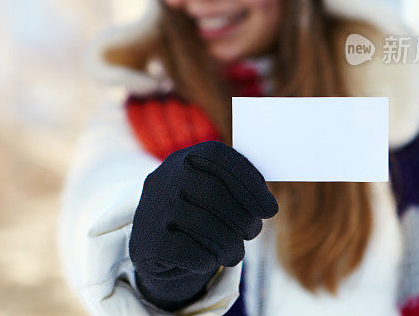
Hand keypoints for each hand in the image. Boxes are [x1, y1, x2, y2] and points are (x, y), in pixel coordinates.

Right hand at [129, 140, 277, 310]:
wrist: (155, 245)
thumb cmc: (197, 214)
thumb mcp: (213, 191)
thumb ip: (238, 188)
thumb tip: (267, 206)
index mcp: (184, 158)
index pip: (218, 157)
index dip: (249, 182)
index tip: (270, 210)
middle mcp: (164, 177)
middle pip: (213, 193)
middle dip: (243, 218)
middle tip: (253, 232)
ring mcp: (153, 209)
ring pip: (204, 226)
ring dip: (231, 244)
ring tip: (236, 252)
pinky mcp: (148, 241)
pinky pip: (189, 253)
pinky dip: (209, 260)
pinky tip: (212, 260)